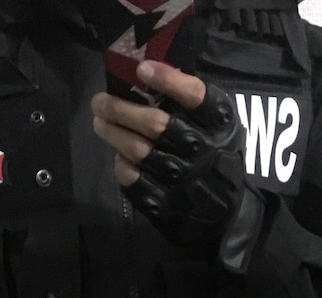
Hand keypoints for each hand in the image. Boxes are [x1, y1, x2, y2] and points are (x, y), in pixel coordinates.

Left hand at [91, 61, 205, 188]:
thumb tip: (147, 72)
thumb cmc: (213, 148)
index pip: (193, 95)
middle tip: (99, 102)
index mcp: (216, 121)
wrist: (221, 204)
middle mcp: (196, 146)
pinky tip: (119, 155)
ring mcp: (179, 174)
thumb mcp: (214, 118)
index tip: (142, 69)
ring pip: (138, 149)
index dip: (168, 80)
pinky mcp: (164, 198)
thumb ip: (187, 98)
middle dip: (121, 109)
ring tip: (100, 121)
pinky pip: (134, 178)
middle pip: (155, 123)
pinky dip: (122, 165)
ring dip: (113, 133)